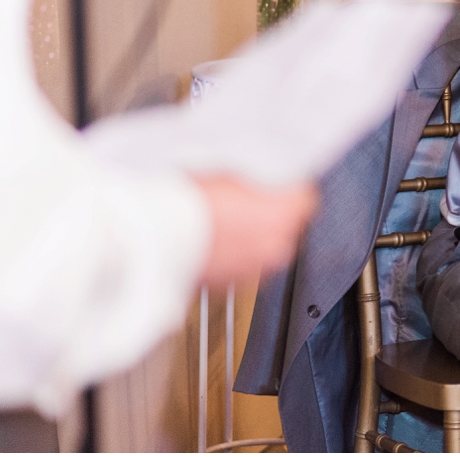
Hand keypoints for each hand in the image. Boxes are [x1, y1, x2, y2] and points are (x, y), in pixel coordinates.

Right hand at [196, 176, 317, 284]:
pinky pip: (246, 264)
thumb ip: (257, 184)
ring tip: (229, 221)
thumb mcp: (230, 176)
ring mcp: (255, 268)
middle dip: (274, 215)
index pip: (305, 200)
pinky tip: (217, 239)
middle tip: (250, 203)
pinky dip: (238, 254)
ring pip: (268, 248)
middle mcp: (275, 245)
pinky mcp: (233, 283)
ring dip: (256, 236)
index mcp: (282, 214)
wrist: (154, 238)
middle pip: (288, 226)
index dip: (290, 191)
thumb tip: (263, 184)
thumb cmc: (188, 204)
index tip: (281, 187)